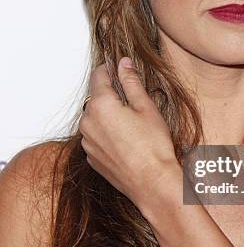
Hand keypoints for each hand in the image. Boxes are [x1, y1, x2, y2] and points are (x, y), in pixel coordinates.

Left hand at [78, 57, 180, 211]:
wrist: (152, 183)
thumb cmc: (153, 146)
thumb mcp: (146, 108)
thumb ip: (131, 82)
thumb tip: (124, 63)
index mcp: (101, 105)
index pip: (99, 76)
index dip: (109, 69)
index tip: (118, 67)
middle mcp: (88, 122)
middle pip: (96, 98)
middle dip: (111, 95)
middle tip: (133, 101)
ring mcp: (87, 141)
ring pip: (95, 118)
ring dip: (108, 116)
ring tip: (132, 125)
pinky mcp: (91, 157)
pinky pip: (95, 137)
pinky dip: (106, 134)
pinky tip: (126, 141)